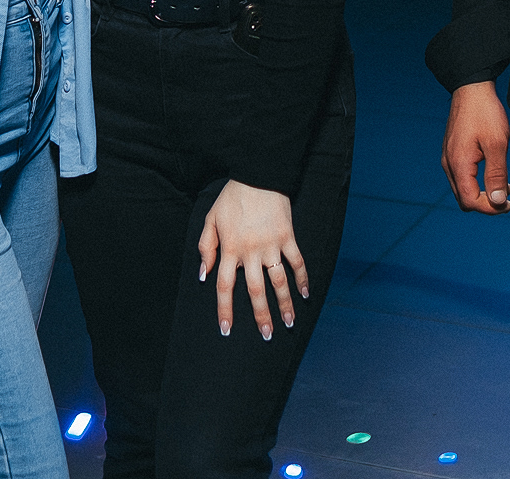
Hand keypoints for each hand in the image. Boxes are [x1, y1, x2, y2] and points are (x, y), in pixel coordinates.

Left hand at [198, 180, 306, 340]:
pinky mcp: (287, 236)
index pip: (225, 286)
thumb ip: (206, 247)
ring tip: (290, 323)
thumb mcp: (211, 219)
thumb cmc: (232, 197)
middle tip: (267, 335)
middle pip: (255, 291)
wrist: (258, 174)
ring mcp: (271, 245)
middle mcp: (250, 252)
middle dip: (261, 315)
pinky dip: (303, 278)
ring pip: (279, 281)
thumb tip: (204, 274)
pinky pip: (297, 261)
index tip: (226, 330)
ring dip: (285, 304)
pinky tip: (306, 293)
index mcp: (230, 249)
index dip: (225, 310)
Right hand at [442, 80, 509, 213]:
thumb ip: (496, 175)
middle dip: (486, 203)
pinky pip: (462, 176)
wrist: (472, 88)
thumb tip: (497, 202)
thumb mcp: (497, 144)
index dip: (490, 208)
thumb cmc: (485, 113)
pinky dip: (476, 181)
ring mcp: (448, 157)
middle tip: (507, 196)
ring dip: (482, 192)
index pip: (470, 202)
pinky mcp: (452, 151)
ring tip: (504, 184)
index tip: (509, 203)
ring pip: (462, 189)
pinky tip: (492, 171)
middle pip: (464, 199)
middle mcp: (449, 164)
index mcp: (459, 164)